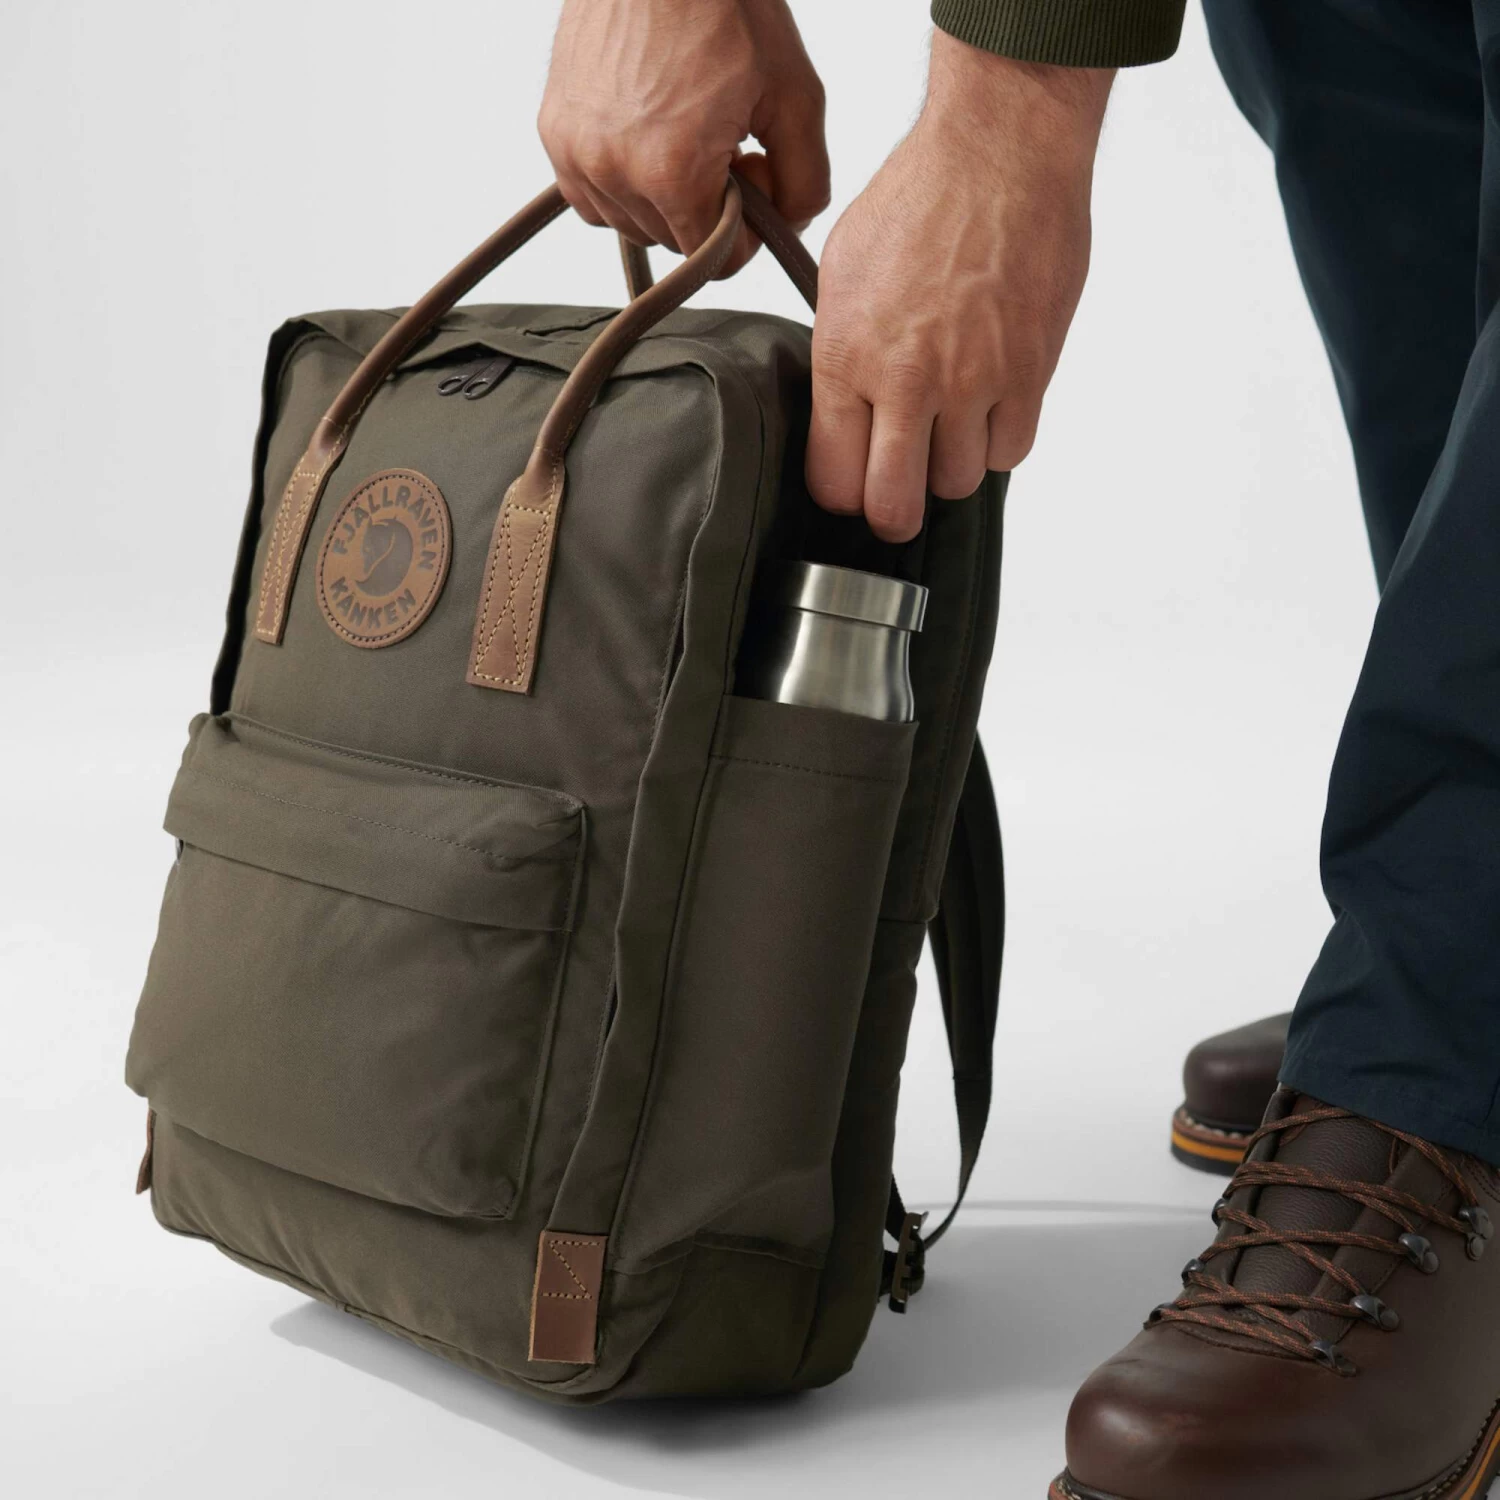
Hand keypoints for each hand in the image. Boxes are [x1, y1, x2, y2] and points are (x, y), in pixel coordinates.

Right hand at [539, 0, 828, 274]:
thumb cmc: (724, 5)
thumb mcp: (796, 96)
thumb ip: (806, 181)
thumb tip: (787, 225)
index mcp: (672, 173)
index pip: (715, 261)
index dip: (745, 231)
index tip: (752, 177)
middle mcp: (613, 171)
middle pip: (673, 242)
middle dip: (705, 208)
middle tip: (724, 143)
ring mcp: (575, 152)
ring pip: (631, 223)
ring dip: (662, 198)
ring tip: (684, 131)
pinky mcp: (553, 131)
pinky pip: (591, 196)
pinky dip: (621, 181)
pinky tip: (647, 133)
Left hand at [808, 34, 1112, 540]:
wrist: (1000, 153)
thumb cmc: (920, 200)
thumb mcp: (841, 276)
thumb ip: (840, 356)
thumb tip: (842, 413)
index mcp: (848, 358)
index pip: (833, 481)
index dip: (839, 496)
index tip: (848, 487)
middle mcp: (909, 381)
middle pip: (895, 507)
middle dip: (892, 515)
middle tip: (896, 499)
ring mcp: (974, 382)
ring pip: (957, 483)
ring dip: (950, 467)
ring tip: (946, 429)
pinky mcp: (1030, 373)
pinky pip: (1012, 451)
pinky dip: (999, 441)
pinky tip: (988, 408)